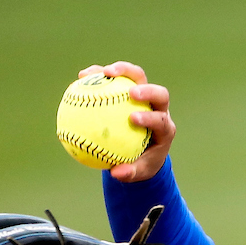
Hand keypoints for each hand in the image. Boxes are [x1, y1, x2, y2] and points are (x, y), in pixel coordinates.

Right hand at [78, 61, 175, 182]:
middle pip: (159, 93)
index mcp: (164, 128)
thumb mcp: (139, 172)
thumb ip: (130, 173)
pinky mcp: (131, 88)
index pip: (161, 120)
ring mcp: (146, 97)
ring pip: (139, 77)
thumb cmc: (142, 162)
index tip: (132, 119)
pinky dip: (101, 75)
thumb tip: (116, 174)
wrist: (144, 150)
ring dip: (122, 70)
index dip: (149, 117)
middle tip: (129, 92)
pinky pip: (117, 78)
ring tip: (100, 72)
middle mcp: (158, 109)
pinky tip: (81, 77)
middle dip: (146, 89)